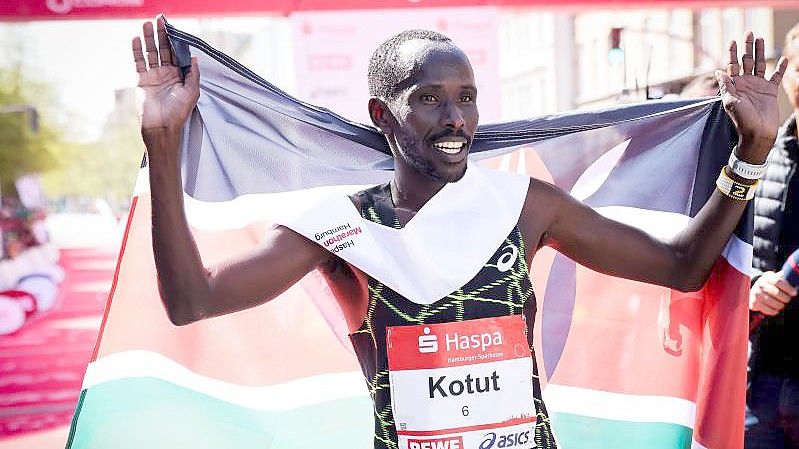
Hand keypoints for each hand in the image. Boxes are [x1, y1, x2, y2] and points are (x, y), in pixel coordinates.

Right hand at [133, 15, 199, 135]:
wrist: (161, 127)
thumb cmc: (178, 112)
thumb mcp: (192, 92)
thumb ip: (193, 74)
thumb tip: (194, 57)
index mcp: (181, 76)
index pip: (177, 54)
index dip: (175, 41)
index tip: (173, 28)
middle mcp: (168, 74)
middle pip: (164, 50)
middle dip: (162, 35)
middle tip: (159, 20)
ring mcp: (154, 76)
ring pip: (151, 53)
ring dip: (149, 38)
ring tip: (147, 24)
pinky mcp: (143, 80)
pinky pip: (139, 62)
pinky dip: (137, 51)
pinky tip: (136, 39)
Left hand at [714, 32, 788, 163]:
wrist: (757, 133)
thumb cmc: (742, 120)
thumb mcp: (730, 102)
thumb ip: (726, 86)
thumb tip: (718, 71)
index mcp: (734, 86)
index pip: (732, 65)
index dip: (732, 53)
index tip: (732, 41)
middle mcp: (745, 84)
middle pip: (746, 61)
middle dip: (747, 47)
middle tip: (749, 32)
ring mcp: (758, 86)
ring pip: (759, 64)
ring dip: (760, 52)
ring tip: (761, 38)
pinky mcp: (770, 91)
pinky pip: (776, 76)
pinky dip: (780, 68)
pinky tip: (783, 58)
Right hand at [750, 271, 797, 315]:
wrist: (754, 290)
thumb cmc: (769, 285)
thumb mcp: (774, 278)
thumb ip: (783, 279)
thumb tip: (795, 280)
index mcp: (767, 277)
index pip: (778, 282)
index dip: (788, 288)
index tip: (794, 293)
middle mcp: (760, 284)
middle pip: (776, 293)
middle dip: (785, 298)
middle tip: (788, 300)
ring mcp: (756, 293)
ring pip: (772, 302)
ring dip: (780, 305)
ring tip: (782, 305)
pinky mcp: (754, 302)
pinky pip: (767, 309)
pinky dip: (773, 311)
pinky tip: (776, 310)